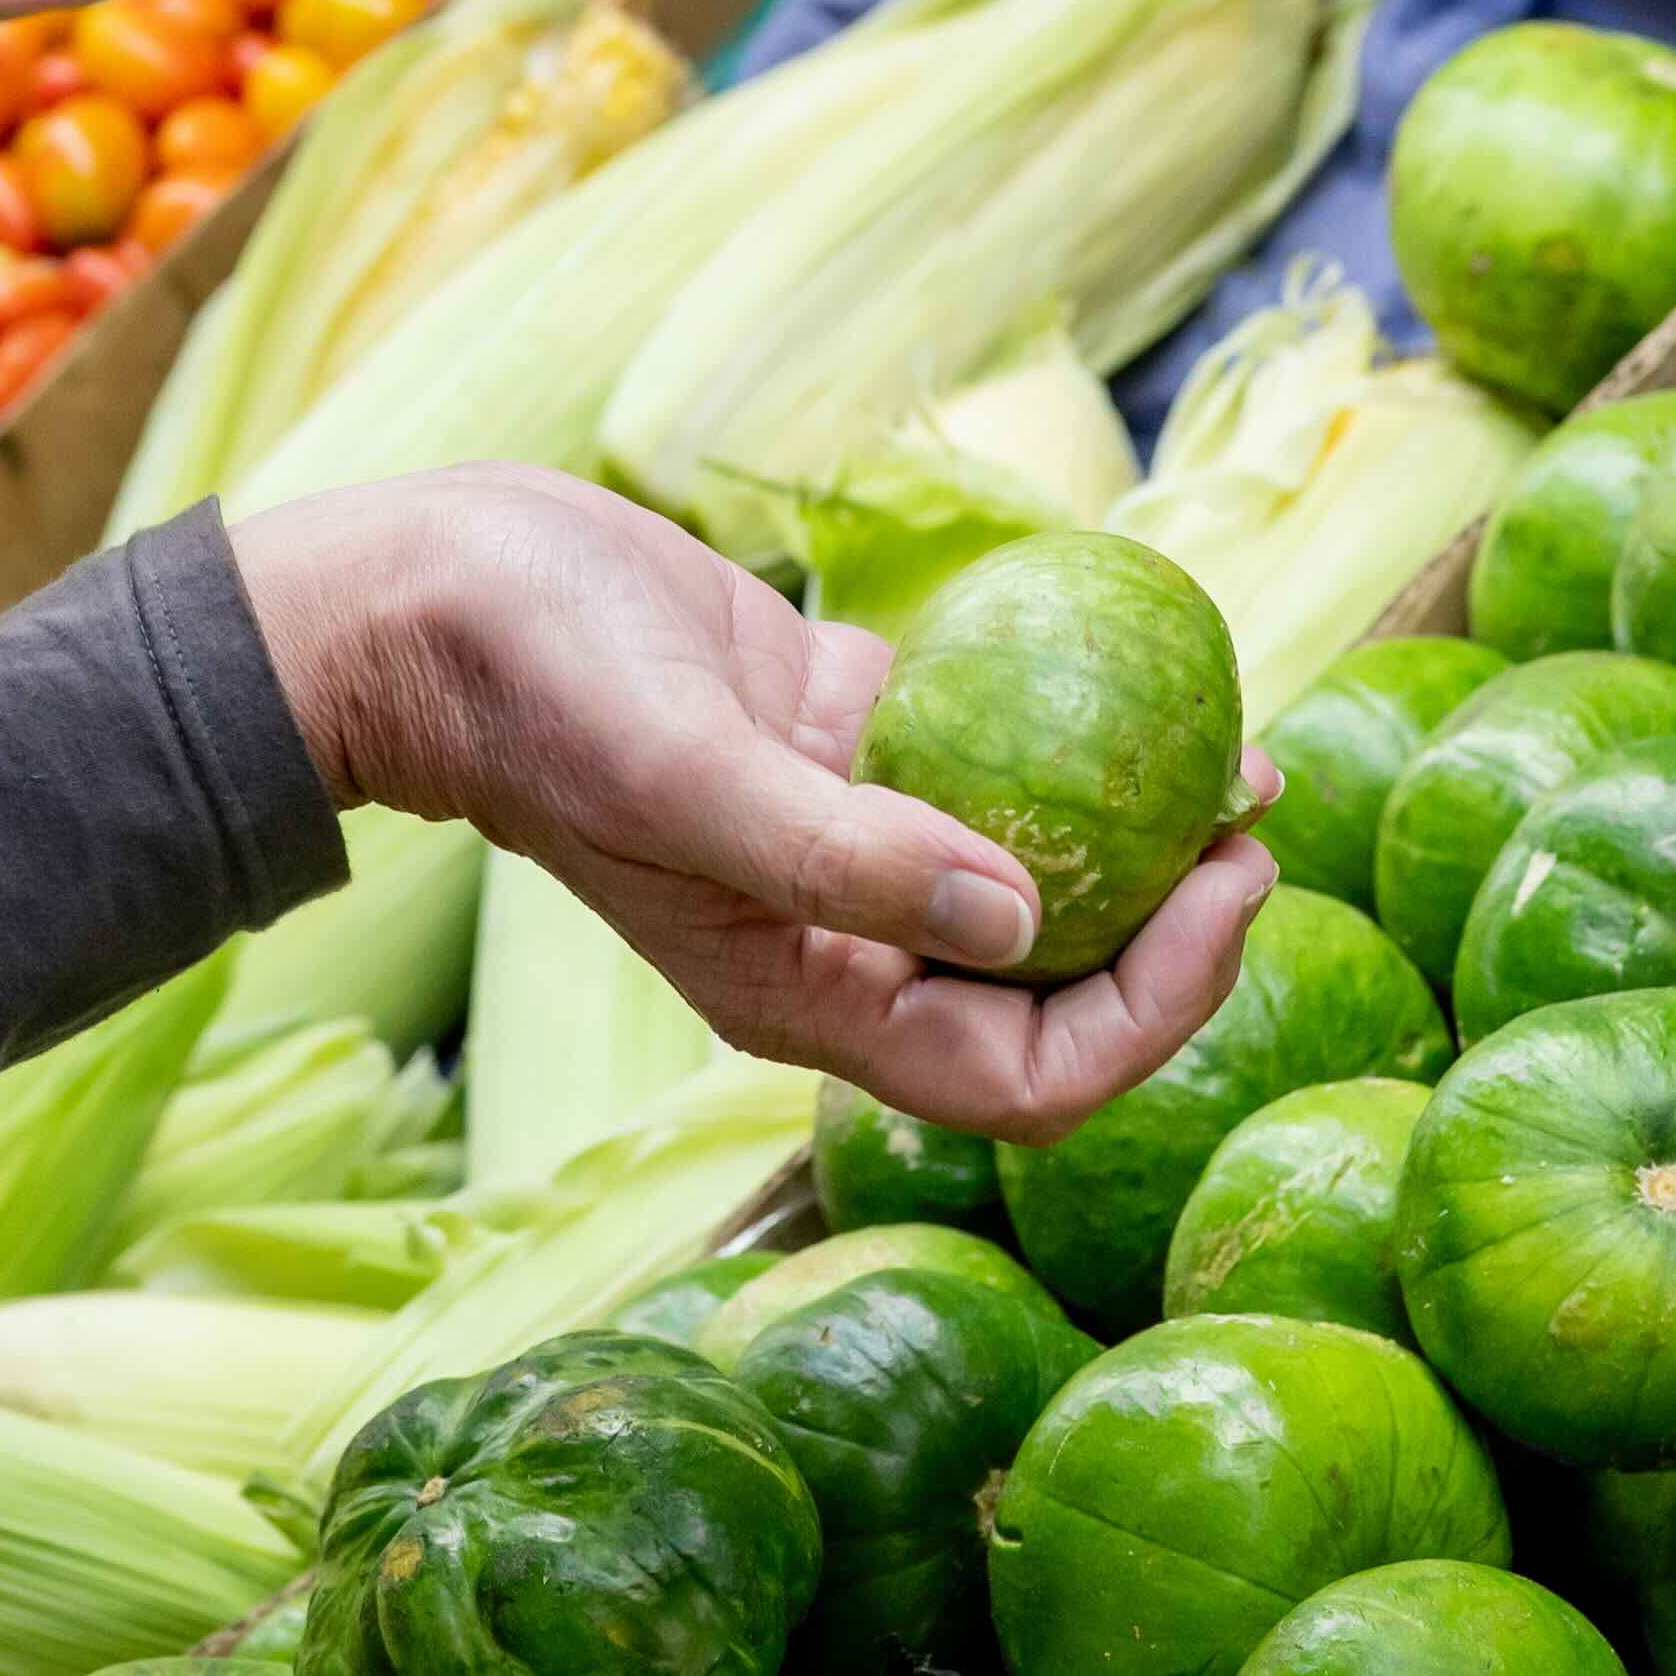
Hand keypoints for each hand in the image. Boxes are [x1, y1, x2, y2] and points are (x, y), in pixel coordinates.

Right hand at [228, 468, 1267, 1142]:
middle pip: (1052, 991)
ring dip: (1137, 830)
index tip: (1226, 887)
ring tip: (1235, 755)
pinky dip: (1067, 726)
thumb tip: (1025, 916)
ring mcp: (842, 840)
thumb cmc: (534, 690)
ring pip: (1031, 867)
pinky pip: (983, 751)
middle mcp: (840, 940)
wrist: (425, 599)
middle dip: (1174, 931)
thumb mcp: (690, 772)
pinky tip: (1143, 666)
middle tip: (1251, 822)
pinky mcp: (833, 736)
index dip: (1153, 1011)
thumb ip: (846, 858)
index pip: (1026, 1077)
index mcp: (810, 996)